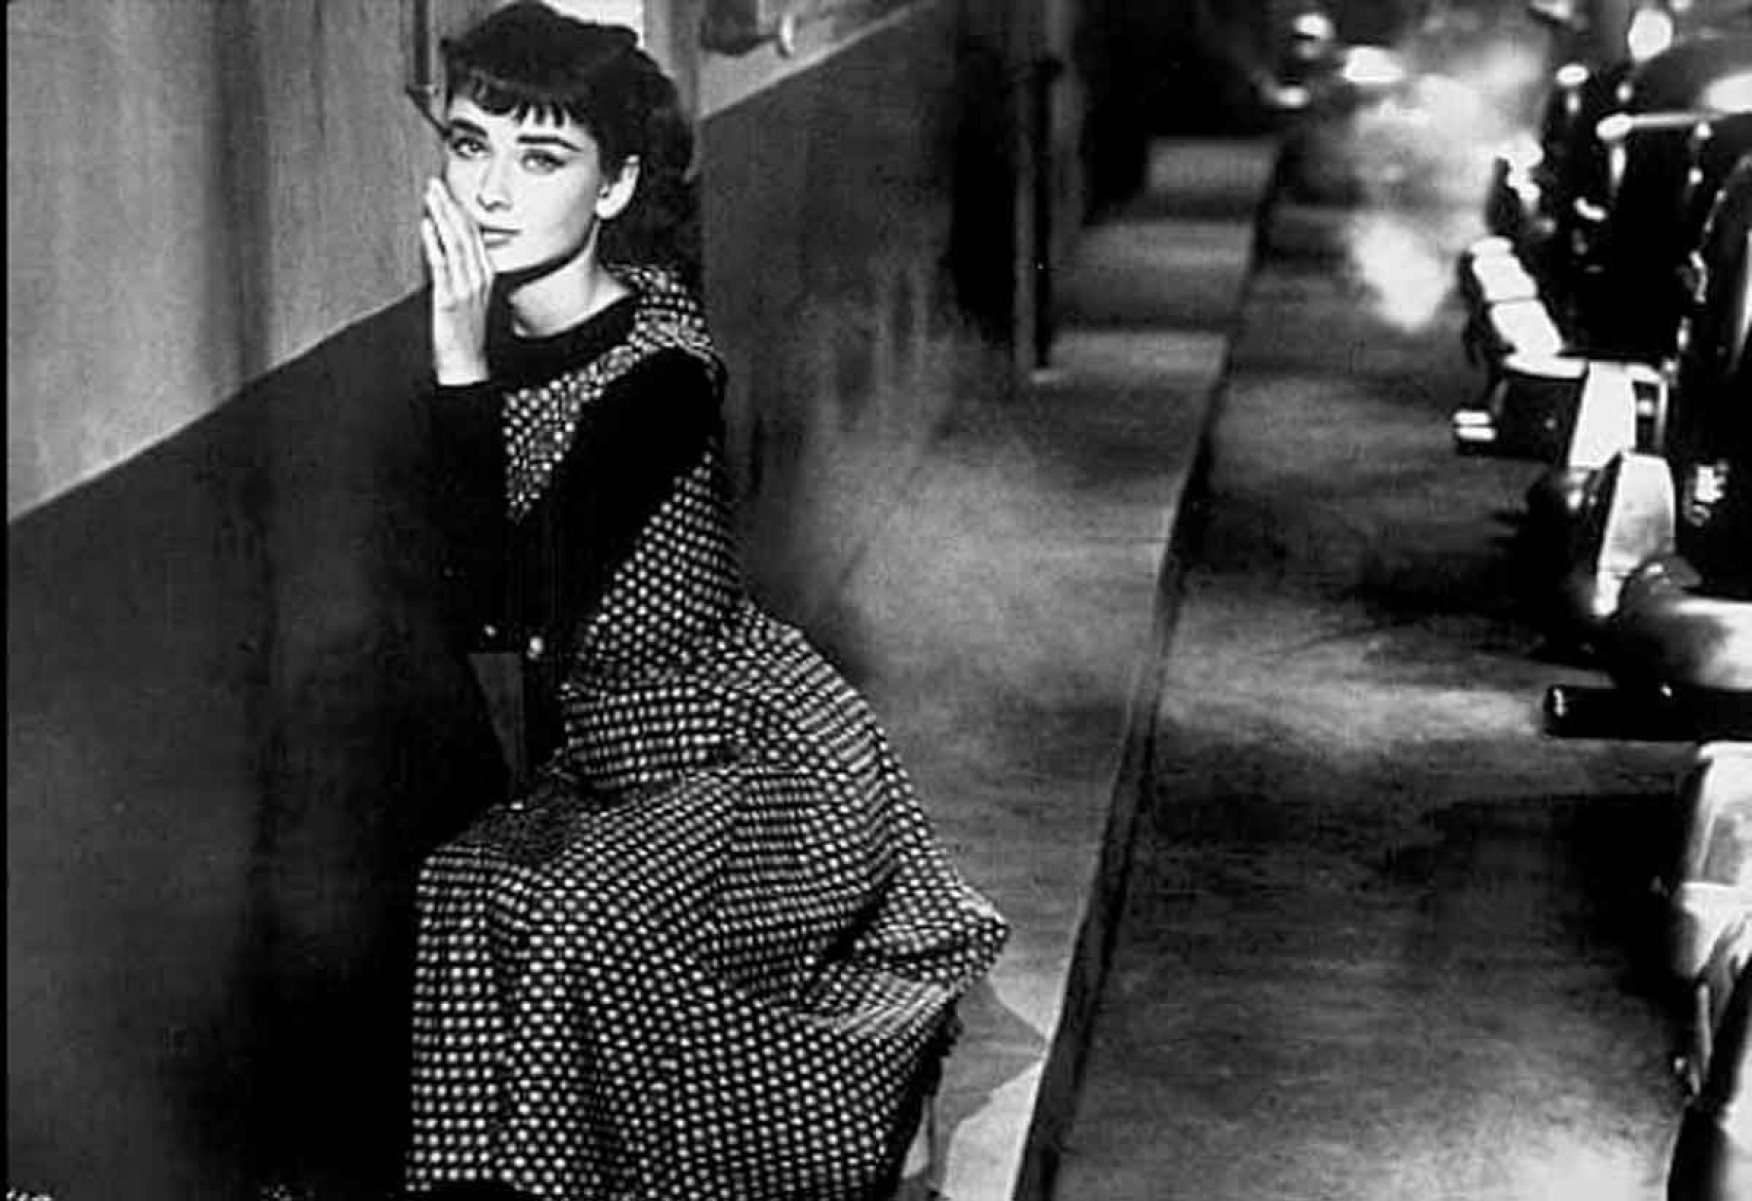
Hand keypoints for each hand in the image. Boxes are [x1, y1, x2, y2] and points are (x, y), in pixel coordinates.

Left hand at [420, 178, 492, 384]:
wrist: (465, 365)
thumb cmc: (463, 333)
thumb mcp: (467, 297)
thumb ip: (459, 272)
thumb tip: (443, 249)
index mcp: (484, 275)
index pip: (474, 235)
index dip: (460, 210)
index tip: (447, 190)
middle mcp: (478, 278)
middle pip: (466, 233)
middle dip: (450, 205)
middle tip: (436, 183)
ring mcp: (465, 288)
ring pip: (456, 244)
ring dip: (443, 217)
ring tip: (431, 195)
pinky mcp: (449, 299)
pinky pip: (443, 266)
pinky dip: (435, 244)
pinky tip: (427, 226)